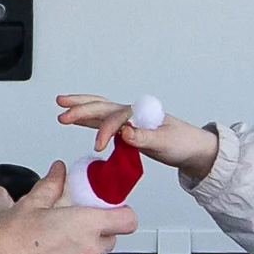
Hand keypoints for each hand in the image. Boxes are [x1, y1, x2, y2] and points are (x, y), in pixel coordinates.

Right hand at [0, 161, 130, 253]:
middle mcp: (87, 253)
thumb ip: (52, 185)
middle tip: (76, 226)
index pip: (127, 220)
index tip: (112, 211)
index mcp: (85, 226)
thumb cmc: (7, 239)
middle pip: (110, 241)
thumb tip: (59, 173)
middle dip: (98, 233)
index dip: (122, 214)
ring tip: (60, 247)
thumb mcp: (31, 203)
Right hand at [55, 93, 218, 178]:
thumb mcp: (165, 143)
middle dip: (81, 108)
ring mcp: (129, 120)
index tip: (98, 146)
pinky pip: (103, 120)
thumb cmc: (182, 143)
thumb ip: (144, 138)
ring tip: (61, 105)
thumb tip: (125, 133)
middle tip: (62, 113)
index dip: (105, 131)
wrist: (193, 148)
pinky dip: (88, 119)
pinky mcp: (127, 128)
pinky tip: (77, 119)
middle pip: (102, 106)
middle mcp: (133, 113)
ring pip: (99, 109)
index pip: (116, 119)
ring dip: (80, 108)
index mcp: (141, 114)